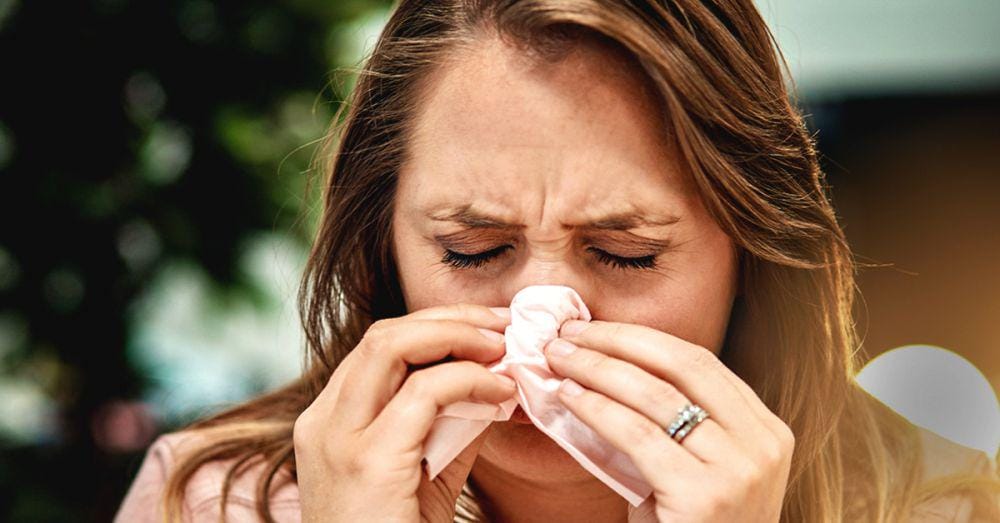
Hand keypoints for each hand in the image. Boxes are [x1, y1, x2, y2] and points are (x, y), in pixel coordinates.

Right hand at [293, 304, 516, 521]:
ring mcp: (337, 439)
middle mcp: (323, 421)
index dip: (436, 327)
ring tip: (502, 349)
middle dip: (449, 319)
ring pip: (393, 345)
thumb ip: (452, 422)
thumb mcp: (428, 472)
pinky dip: (470, 381)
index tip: (487, 330)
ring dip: (458, 337)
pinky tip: (500, 395)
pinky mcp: (367, 461)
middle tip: (502, 326)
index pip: (380, 348)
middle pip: (383, 334)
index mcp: (330, 421)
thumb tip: (495, 379)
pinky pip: (425, 392)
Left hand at [545, 320, 793, 522]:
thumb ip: (671, 425)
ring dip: (597, 369)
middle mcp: (763, 443)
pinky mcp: (706, 496)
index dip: (641, 339)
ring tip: (556, 357)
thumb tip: (602, 370)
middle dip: (618, 342)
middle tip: (568, 332)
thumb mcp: (693, 471)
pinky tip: (566, 397)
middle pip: (682, 365)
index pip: (699, 363)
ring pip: (656, 396)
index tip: (595, 329)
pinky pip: (638, 435)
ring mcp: (741, 469)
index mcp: (766, 430)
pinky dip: (596, 409)